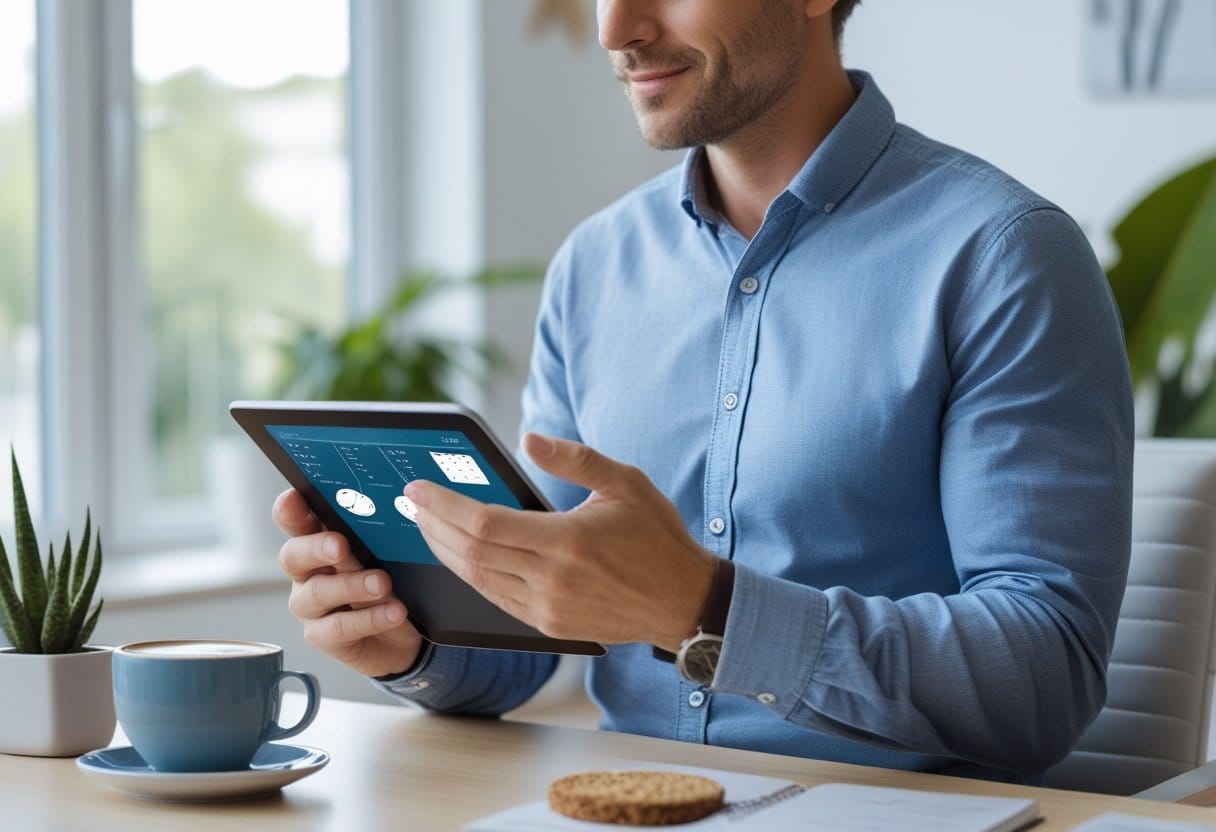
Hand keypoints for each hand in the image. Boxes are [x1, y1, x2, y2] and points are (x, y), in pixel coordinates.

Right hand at [273, 489, 423, 677]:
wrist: (404, 635)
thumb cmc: (391, 583)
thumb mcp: (386, 555)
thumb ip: (375, 536)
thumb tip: (389, 506)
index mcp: (317, 543)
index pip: (295, 521)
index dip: (290, 509)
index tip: (295, 496)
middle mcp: (307, 573)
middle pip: (293, 556)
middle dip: (316, 548)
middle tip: (341, 545)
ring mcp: (310, 607)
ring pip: (317, 593)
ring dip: (351, 585)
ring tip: (383, 583)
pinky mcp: (322, 636)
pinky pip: (339, 627)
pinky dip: (369, 618)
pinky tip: (394, 612)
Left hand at [405, 433, 716, 651]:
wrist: (684, 602)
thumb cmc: (657, 538)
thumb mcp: (625, 483)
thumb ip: (575, 458)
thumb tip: (528, 439)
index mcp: (568, 541)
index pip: (485, 524)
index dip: (444, 506)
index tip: (419, 489)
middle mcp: (552, 579)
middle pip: (472, 553)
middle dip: (434, 526)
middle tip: (413, 504)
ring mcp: (548, 608)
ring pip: (477, 580)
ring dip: (446, 552)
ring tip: (427, 526)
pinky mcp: (550, 626)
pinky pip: (496, 599)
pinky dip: (471, 575)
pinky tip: (460, 556)